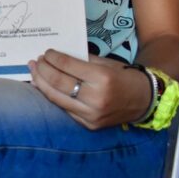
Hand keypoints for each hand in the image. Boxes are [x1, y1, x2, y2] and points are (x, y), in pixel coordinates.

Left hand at [29, 50, 150, 129]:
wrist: (145, 101)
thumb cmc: (123, 76)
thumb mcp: (104, 63)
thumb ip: (80, 60)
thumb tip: (54, 57)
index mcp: (102, 78)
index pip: (67, 66)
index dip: (52, 58)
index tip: (46, 52)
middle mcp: (96, 98)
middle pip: (58, 82)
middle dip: (43, 69)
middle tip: (35, 61)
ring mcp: (92, 115)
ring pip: (56, 98)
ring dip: (41, 83)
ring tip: (34, 72)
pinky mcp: (89, 125)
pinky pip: (64, 109)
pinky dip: (52, 96)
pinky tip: (43, 87)